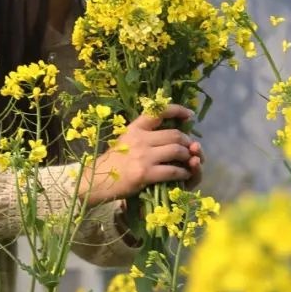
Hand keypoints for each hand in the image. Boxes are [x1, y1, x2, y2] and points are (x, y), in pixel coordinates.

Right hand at [84, 105, 201, 204]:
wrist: (98, 180)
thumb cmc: (114, 161)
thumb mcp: (125, 140)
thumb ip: (144, 135)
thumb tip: (168, 133)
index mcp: (135, 127)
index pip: (159, 111)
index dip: (178, 111)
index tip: (190, 116)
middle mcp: (140, 138)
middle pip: (175, 134)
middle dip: (188, 142)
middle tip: (192, 148)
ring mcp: (143, 156)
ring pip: (177, 151)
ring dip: (188, 156)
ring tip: (190, 161)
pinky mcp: (146, 173)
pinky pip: (173, 171)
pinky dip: (183, 173)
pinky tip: (184, 175)